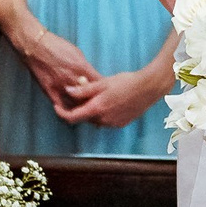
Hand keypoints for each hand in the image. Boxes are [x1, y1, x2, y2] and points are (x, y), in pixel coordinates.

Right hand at [16, 25, 104, 114]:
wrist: (35, 46)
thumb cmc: (56, 46)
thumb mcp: (77, 53)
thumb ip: (85, 67)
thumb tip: (92, 76)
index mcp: (82, 67)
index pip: (99, 83)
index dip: (104, 90)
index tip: (107, 93)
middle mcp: (72, 78)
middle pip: (90, 96)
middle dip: (96, 101)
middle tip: (100, 105)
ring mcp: (60, 86)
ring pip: (76, 104)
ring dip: (83, 107)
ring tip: (89, 111)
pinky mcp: (49, 91)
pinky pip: (61, 106)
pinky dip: (68, 110)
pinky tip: (72, 112)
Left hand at [55, 58, 174, 128]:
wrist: (148, 88)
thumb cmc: (126, 82)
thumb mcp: (103, 83)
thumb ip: (83, 89)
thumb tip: (67, 90)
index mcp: (96, 108)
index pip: (72, 117)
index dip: (61, 113)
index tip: (57, 106)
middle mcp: (103, 120)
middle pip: (84, 117)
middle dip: (81, 108)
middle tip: (84, 94)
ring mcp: (113, 123)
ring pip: (95, 119)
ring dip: (93, 111)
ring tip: (101, 96)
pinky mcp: (121, 124)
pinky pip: (106, 121)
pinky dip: (104, 113)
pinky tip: (111, 101)